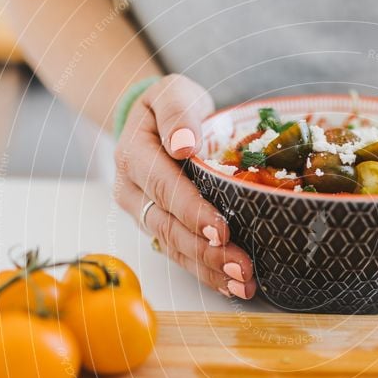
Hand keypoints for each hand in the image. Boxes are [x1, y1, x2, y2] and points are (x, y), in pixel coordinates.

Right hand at [114, 74, 255, 298]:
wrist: (157, 119)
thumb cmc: (170, 105)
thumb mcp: (172, 92)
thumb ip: (177, 113)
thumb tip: (184, 144)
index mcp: (134, 156)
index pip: (164, 187)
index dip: (192, 211)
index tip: (221, 231)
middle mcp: (133, 191)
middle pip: (169, 227)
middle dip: (207, 252)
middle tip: (243, 268)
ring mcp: (144, 213)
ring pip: (174, 247)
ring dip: (209, 270)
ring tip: (244, 286)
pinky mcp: (159, 227)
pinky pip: (180, 254)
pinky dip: (206, 272)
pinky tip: (231, 286)